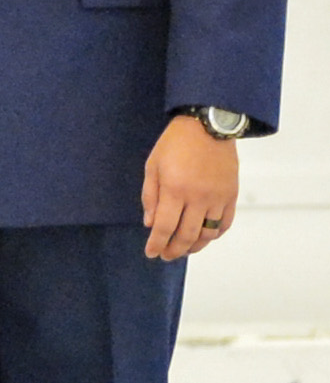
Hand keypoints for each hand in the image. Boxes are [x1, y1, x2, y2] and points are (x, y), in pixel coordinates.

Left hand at [143, 115, 241, 260]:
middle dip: (174, 250)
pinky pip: (225, 223)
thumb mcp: (153, 167)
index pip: (165, 228)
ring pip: (208, 234)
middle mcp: (198, 198)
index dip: (157, 244)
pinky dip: (215, 235)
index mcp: (175, 190)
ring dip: (195, 246)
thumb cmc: (175, 144)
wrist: (208, 127)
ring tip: (183, 249)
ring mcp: (218, 198)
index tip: (151, 253)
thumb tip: (151, 224)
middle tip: (166, 256)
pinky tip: (204, 237)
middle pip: (186, 236)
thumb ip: (150, 197)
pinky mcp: (232, 195)